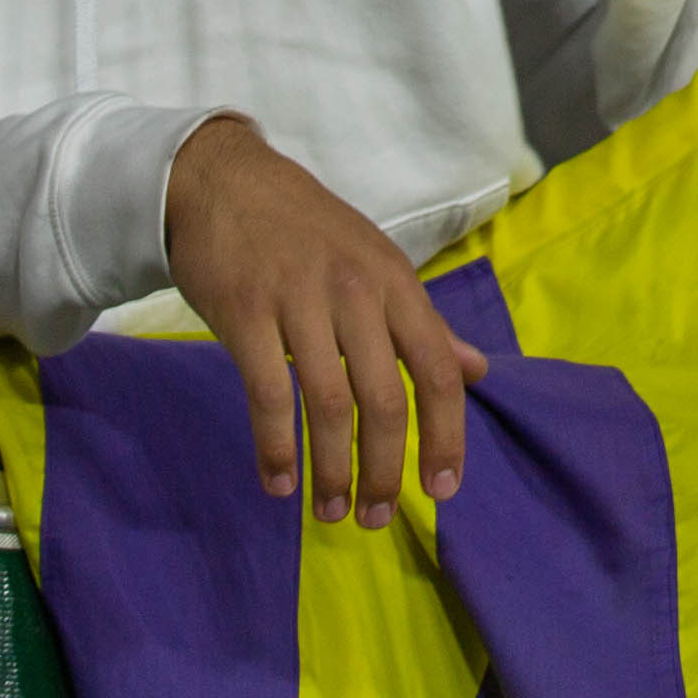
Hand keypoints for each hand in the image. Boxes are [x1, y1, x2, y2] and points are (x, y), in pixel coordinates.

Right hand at [164, 113, 480, 524]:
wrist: (222, 179)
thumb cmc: (304, 229)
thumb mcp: (375, 263)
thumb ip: (423, 323)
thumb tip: (476, 370)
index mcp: (395, 282)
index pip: (436, 369)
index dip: (446, 435)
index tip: (442, 490)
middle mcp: (355, 291)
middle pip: (385, 397)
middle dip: (384, 469)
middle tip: (375, 518)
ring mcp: (299, 300)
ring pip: (329, 403)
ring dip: (332, 469)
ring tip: (330, 511)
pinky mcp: (246, 312)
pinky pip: (267, 393)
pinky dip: (276, 447)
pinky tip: (279, 482)